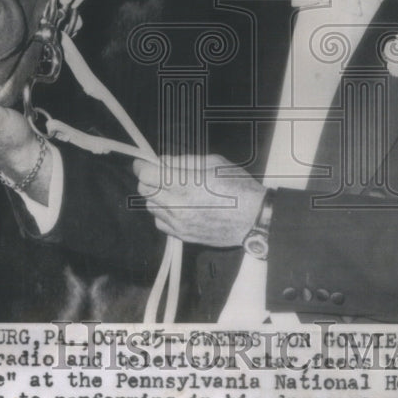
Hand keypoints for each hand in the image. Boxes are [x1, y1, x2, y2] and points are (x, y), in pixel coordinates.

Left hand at [132, 154, 265, 246]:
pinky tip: (177, 206)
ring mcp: (180, 223)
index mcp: (186, 184)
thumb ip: (183, 161)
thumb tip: (162, 161)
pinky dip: (163, 213)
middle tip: (159, 173)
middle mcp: (178, 206)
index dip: (142, 166)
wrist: (255, 218)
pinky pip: (160, 223)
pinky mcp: (184, 236)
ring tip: (172, 190)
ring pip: (151, 207)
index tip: (144, 162)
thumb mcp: (213, 163)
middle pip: (144, 191)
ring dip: (156, 196)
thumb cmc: (238, 186)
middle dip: (148, 179)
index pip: (146, 175)